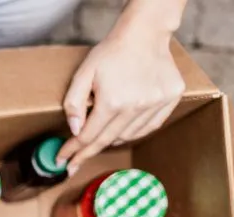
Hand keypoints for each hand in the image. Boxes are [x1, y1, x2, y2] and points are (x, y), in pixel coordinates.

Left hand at [56, 21, 183, 173]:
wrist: (144, 34)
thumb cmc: (111, 52)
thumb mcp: (83, 74)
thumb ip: (74, 103)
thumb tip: (74, 130)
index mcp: (113, 102)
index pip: (88, 136)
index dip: (73, 150)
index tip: (63, 161)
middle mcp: (136, 106)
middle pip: (107, 140)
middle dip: (87, 154)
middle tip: (73, 165)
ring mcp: (156, 103)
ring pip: (129, 136)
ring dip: (111, 140)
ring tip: (99, 139)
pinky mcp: (170, 99)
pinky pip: (150, 126)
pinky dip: (134, 132)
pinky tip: (123, 130)